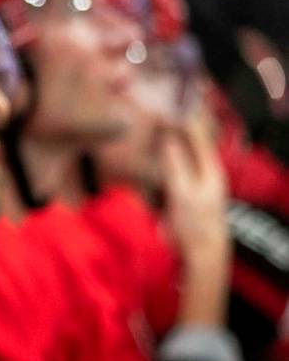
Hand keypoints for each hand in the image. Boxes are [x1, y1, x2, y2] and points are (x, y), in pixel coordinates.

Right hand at [160, 105, 231, 325]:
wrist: (200, 255)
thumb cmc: (195, 224)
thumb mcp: (184, 192)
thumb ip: (176, 164)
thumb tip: (168, 138)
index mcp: (210, 168)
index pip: (196, 135)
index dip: (182, 118)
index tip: (165, 104)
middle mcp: (202, 172)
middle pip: (188, 142)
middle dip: (174, 126)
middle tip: (157, 109)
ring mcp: (191, 183)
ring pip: (178, 154)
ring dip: (166, 140)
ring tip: (152, 123)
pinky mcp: (180, 193)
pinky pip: (170, 168)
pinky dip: (161, 157)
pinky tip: (150, 151)